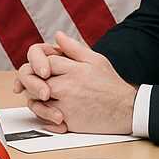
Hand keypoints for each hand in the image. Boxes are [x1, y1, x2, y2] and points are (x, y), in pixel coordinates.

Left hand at [20, 32, 136, 133]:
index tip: (40, 71)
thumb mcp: (96, 60)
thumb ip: (74, 48)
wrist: (127, 110)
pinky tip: (53, 113)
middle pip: (34, 81)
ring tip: (45, 99)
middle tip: (36, 85)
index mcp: (72, 68)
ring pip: (35, 101)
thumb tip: (57, 36)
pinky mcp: (68, 122)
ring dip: (36, 100)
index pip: (42, 61)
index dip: (37, 64)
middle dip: (31, 82)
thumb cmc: (111, 85)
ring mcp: (66, 105)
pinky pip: (44, 119)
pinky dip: (45, 117)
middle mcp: (67, 86)